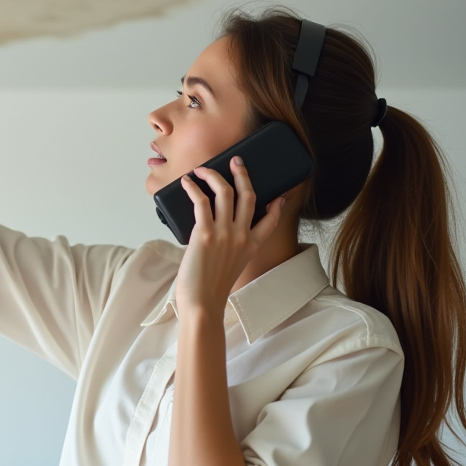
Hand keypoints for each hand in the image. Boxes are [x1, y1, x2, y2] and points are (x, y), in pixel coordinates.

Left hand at [173, 156, 284, 311]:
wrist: (203, 304)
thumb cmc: (210, 290)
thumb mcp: (231, 269)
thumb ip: (231, 251)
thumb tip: (216, 236)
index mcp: (251, 246)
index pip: (270, 220)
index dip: (276, 205)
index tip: (278, 195)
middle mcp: (242, 236)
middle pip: (248, 195)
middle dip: (242, 173)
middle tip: (235, 161)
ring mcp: (225, 233)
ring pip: (225, 192)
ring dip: (213, 175)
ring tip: (202, 169)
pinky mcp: (205, 233)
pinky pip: (201, 201)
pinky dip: (193, 188)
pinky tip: (187, 183)